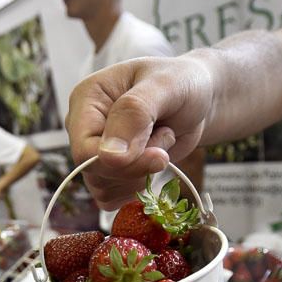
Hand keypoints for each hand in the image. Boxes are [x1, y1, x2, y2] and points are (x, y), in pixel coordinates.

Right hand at [66, 55, 214, 209]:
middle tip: (167, 136)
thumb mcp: (165, 86)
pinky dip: (140, 187)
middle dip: (138, 165)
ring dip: (143, 173)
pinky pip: (114, 198)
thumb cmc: (181, 83)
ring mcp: (95, 152)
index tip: (158, 155)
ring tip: (162, 140)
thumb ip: (135, 114)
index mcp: (86, 99)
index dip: (119, 162)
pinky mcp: (109, 172)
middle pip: (95, 172)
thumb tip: (110, 155)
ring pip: (105, 189)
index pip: (84, 149)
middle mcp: (84, 128)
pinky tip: (155, 160)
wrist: (197, 99)